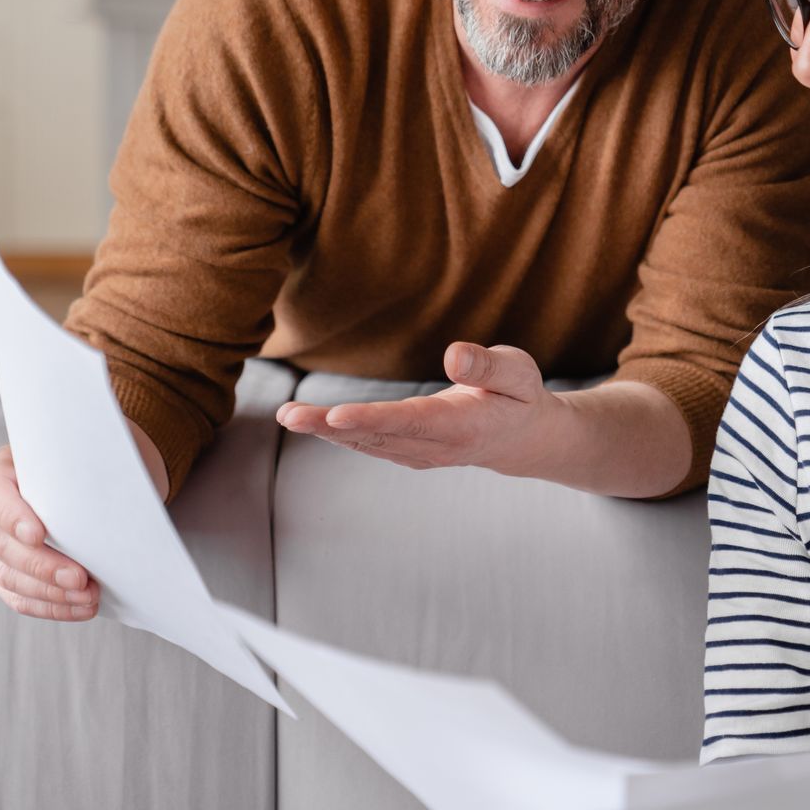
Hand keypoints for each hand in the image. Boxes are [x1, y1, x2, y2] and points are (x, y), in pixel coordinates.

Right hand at [0, 420, 168, 620]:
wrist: (91, 474)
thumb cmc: (88, 458)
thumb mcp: (85, 449)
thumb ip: (82, 464)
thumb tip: (103, 491)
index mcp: (1, 471)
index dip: (13, 518)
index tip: (38, 534)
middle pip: (3, 545)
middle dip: (43, 566)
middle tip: (79, 578)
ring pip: (10, 577)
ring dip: (51, 593)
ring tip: (88, 597)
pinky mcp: (3, 571)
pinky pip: (19, 596)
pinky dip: (50, 607)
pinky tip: (79, 608)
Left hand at [275, 342, 565, 477]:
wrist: (522, 439)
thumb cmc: (519, 396)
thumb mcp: (519, 372)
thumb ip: (489, 366)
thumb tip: (453, 355)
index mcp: (463, 427)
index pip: (411, 422)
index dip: (373, 419)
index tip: (338, 414)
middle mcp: (435, 447)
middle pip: (377, 436)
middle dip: (330, 426)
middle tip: (291, 415)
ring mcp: (418, 454)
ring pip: (366, 443)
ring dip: (324, 431)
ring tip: (287, 414)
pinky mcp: (407, 451)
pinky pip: (368, 443)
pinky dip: (337, 433)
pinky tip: (308, 421)